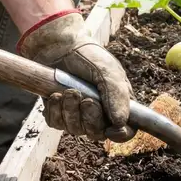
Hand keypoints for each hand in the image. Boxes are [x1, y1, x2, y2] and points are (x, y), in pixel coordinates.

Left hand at [18, 11, 133, 141]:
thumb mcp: (107, 71)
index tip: (110, 129)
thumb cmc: (87, 56)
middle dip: (89, 117)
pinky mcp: (58, 112)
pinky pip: (56, 123)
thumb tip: (121, 122)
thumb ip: (117, 96)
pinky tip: (55, 95)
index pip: (126, 130)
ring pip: (75, 129)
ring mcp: (77, 114)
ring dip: (70, 110)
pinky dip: (55, 110)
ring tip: (68, 90)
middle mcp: (99, 112)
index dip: (120, 134)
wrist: (57, 45)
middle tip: (85, 98)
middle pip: (97, 134)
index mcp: (118, 103)